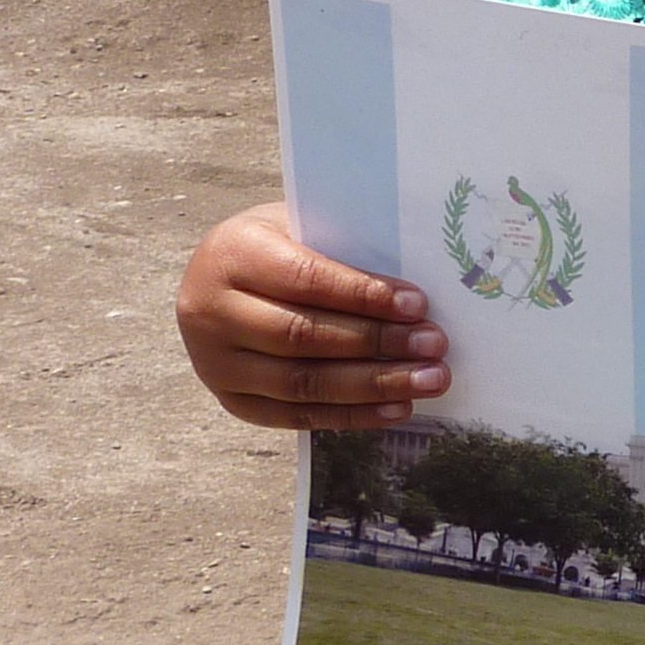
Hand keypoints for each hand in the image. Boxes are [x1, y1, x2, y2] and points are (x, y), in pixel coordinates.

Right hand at [175, 200, 450, 429]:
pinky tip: (397, 408)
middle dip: (376, 342)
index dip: (361, 295)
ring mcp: (215, 363)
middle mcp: (211, 311)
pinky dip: (352, 416)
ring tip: (428, 380)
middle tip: (433, 344)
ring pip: (302, 383)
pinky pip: (297, 416)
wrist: (218, 279)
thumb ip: (342, 251)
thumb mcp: (298, 227)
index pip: (303, 279)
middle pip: (302, 336)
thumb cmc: (277, 247)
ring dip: (374, 385)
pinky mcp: (231, 401)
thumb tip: (412, 295)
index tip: (416, 304)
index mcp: (231, 254)